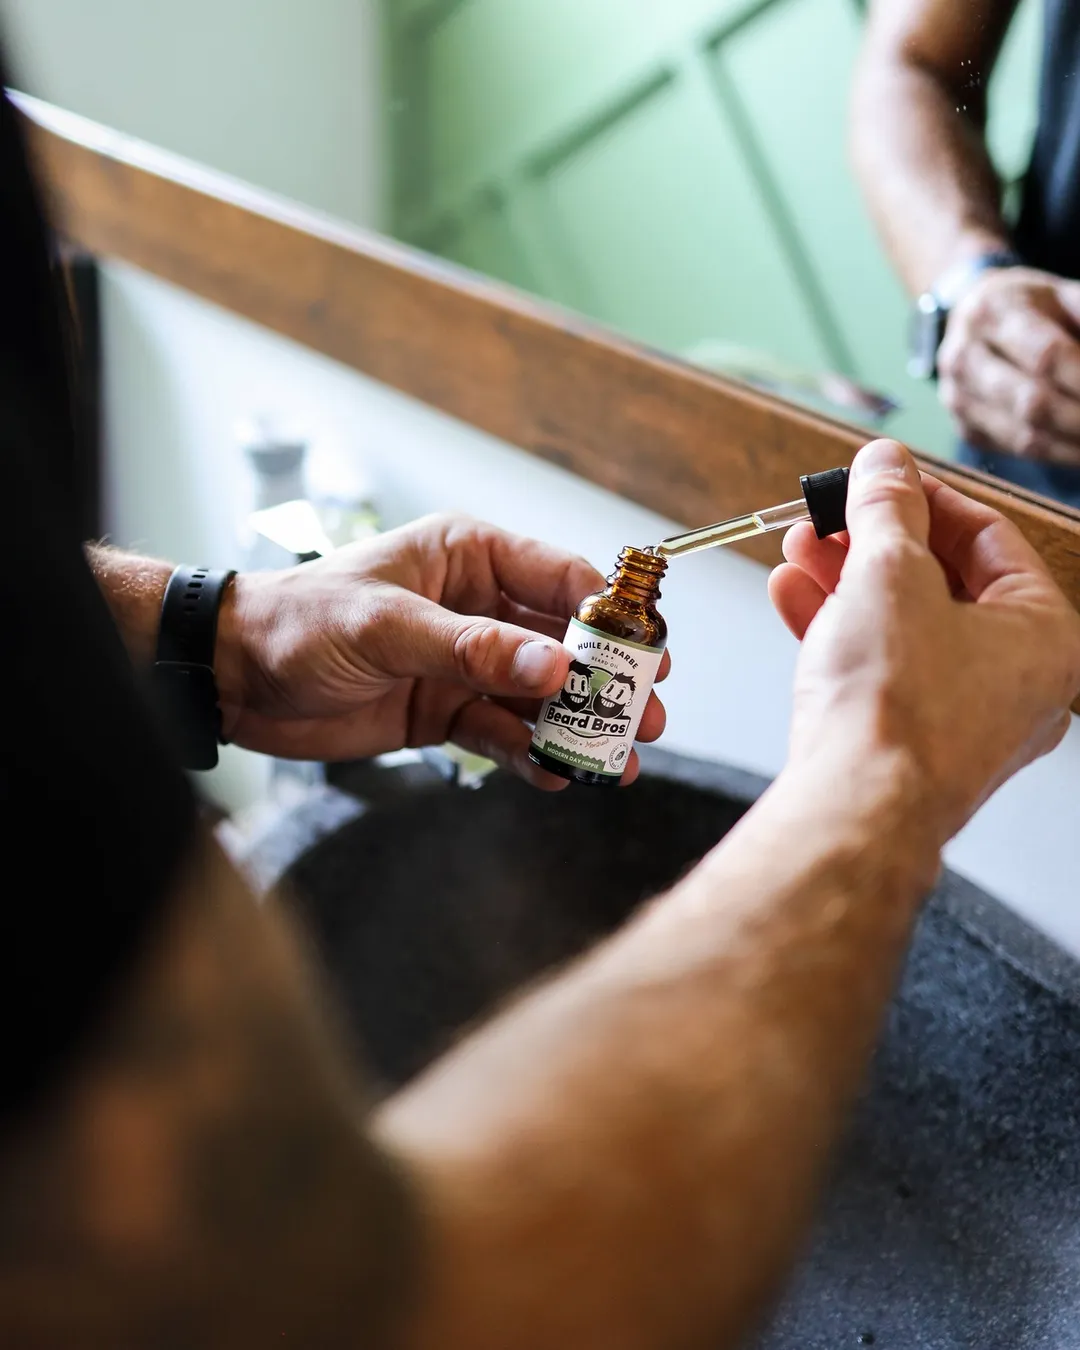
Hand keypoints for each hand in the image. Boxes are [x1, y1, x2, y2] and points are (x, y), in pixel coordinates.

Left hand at [216, 514, 668, 788]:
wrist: (233, 678)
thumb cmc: (298, 621)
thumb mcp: (386, 626)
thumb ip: (471, 648)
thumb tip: (554, 668)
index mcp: (468, 556)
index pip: (558, 575)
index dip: (606, 615)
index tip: (645, 652)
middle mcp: (476, 606)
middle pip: (561, 643)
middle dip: (604, 681)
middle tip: (645, 716)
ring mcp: (464, 663)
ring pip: (537, 695)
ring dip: (574, 727)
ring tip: (615, 762)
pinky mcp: (445, 712)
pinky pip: (501, 734)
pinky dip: (527, 754)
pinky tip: (553, 776)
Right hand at [768, 440, 1079, 843]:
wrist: (856, 807)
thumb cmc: (897, 706)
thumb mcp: (889, 574)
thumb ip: (886, 508)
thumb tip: (885, 464)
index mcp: (1046, 635)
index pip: (990, 537)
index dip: (924, 496)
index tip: (878, 477)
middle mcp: (1018, 681)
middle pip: (942, 582)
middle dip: (871, 541)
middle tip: (828, 514)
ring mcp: (964, 717)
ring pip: (904, 626)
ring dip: (845, 580)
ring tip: (797, 548)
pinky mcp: (912, 742)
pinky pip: (882, 668)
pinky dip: (840, 629)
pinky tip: (792, 596)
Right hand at [938, 266, 1079, 463]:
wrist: (972, 318)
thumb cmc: (1031, 306)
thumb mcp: (1062, 295)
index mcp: (991, 313)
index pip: (1046, 355)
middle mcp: (963, 358)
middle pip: (1032, 403)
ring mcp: (957, 398)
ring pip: (1025, 437)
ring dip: (1076, 445)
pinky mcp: (964, 427)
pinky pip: (1017, 449)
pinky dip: (1060, 454)